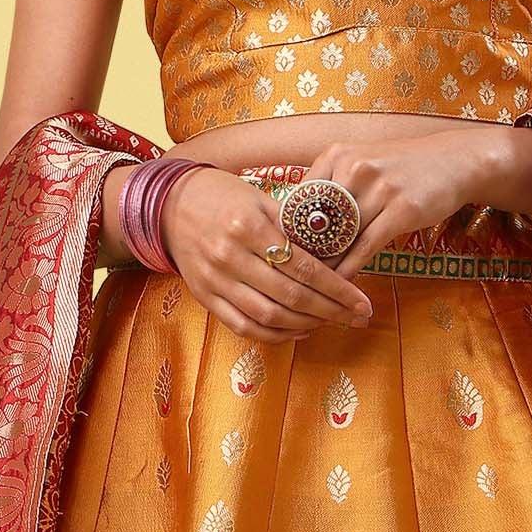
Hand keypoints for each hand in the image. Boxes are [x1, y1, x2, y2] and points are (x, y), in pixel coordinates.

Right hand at [160, 167, 374, 345]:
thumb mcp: (260, 197)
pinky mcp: (205, 297)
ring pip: (269, 316)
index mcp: (249, 226)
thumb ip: (293, 225)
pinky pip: (244, 326)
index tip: (362, 301)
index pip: (305, 267)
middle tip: (357, 318)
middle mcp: (231, 256)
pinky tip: (298, 331)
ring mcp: (215, 281)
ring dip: (306, 325)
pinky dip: (275, 335)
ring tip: (331, 322)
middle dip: (331, 311)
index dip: (338, 289)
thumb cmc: (222, 196)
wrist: (169, 206)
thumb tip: (335, 250)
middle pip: (291, 296)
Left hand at [289, 123, 531, 284]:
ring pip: (341, 237)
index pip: (299, 198)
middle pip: (316, 221)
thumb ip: (332, 186)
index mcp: (337, 155)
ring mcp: (379, 188)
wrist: (454, 161)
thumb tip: (298, 226)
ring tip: (312, 289)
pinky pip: (366, 246)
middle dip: (303, 254)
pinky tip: (342, 285)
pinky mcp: (401, 209)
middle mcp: (354, 167)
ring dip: (326, 267)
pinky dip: (351, 268)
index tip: (277, 257)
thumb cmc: (403, 168)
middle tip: (289, 281)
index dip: (287, 231)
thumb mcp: (362, 164)